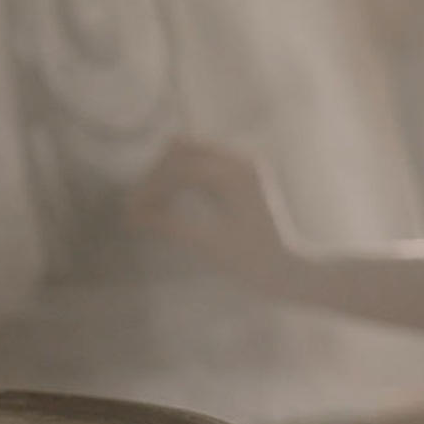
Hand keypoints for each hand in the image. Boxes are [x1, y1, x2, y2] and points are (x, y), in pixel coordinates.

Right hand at [128, 137, 300, 290]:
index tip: (129, 210)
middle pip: (182, 151)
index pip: (179, 167)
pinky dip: (183, 184)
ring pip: (190, 156)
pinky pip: (203, 169)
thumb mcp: (208, 244)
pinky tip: (168, 208)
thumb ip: (168, 224)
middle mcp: (241, 161)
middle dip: (157, 177)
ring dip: (167, 179)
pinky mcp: (243, 177)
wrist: (293, 272)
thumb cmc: (254, 263)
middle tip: (136, 209)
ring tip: (148, 210)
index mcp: (235, 174)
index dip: (150, 187)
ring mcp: (244, 167)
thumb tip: (131, 214)